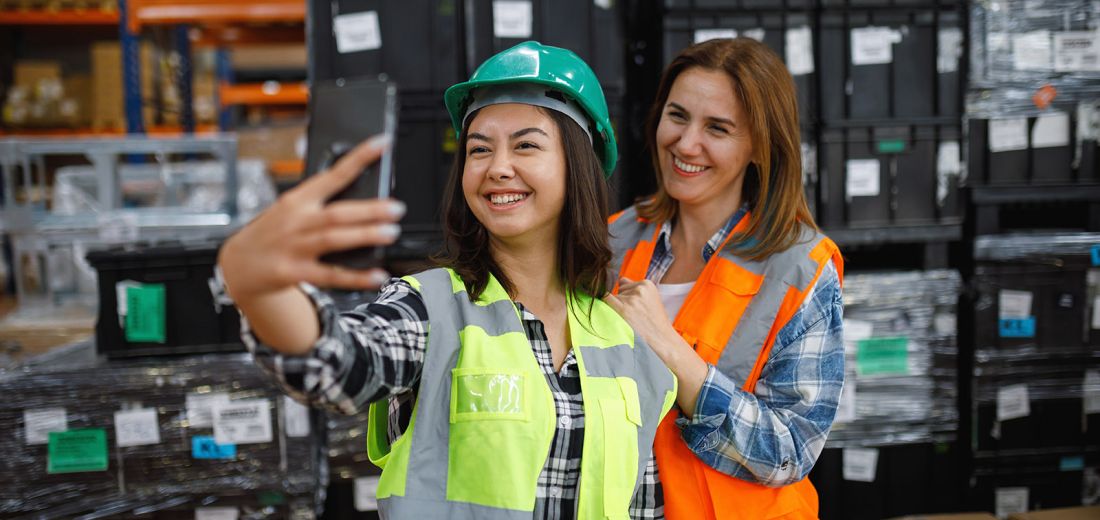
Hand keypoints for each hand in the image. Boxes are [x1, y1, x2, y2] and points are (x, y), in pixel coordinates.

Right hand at [219, 135, 403, 300]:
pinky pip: (330, 276)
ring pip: (334, 239)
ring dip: (364, 235)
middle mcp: (297, 221)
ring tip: (391, 233)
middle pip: (337, 212)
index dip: (358, 158)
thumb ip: (320, 202)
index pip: (332, 174)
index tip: (381, 143)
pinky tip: (377, 275)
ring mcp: (294, 247)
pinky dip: (356, 277)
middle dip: (369, 210)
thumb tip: (364, 199)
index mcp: (298, 199)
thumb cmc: (272, 233)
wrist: (238, 264)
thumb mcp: (289, 209)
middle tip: (397, 208)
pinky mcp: (293, 272)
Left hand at [604, 277, 709, 416]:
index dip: (624, 298)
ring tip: (629, 323)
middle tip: (632, 319)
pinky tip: (618, 322)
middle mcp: (639, 289)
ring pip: (610, 299)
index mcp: (647, 285)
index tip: (631, 311)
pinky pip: (604, 305)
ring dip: (614, 310)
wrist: (663, 344)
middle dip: (620, 303)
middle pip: (617, 291)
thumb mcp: (651, 302)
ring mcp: (631, 299)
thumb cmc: (655, 326)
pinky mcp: (623, 310)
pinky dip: (607, 313)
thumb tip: (619, 281)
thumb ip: (635, 291)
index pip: (624, 283)